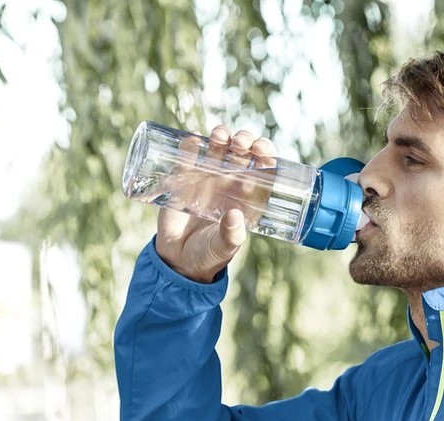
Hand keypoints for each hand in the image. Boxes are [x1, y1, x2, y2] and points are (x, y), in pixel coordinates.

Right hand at [155, 125, 276, 283]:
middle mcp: (230, 184)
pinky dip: (190, 143)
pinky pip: (188, 155)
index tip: (261, 150)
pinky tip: (193, 138)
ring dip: (221, 135)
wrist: (178, 260)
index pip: (263, 169)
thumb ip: (230, 236)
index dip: (265, 154)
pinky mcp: (183, 179)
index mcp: (248, 197)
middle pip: (242, 152)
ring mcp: (207, 179)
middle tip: (239, 143)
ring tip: (219, 136)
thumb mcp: (223, 248)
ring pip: (218, 147)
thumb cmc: (208, 255)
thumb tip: (234, 216)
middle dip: (244, 140)